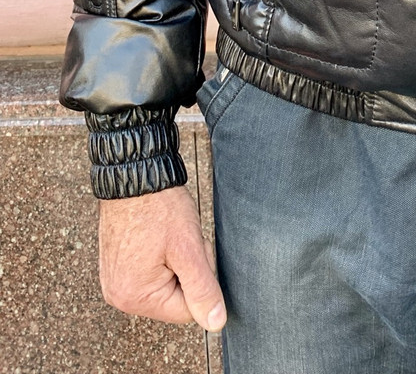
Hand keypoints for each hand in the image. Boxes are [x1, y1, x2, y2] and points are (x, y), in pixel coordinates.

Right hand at [98, 185, 225, 330]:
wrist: (135, 175)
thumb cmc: (158, 206)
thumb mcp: (189, 249)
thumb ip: (203, 289)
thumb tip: (215, 323)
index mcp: (134, 297)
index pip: (187, 311)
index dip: (200, 280)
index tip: (191, 252)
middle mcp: (119, 295)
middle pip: (175, 299)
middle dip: (186, 270)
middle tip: (179, 241)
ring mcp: (116, 280)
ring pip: (165, 284)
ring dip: (175, 262)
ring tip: (168, 237)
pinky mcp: (117, 266)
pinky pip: (151, 272)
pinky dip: (162, 256)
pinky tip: (158, 237)